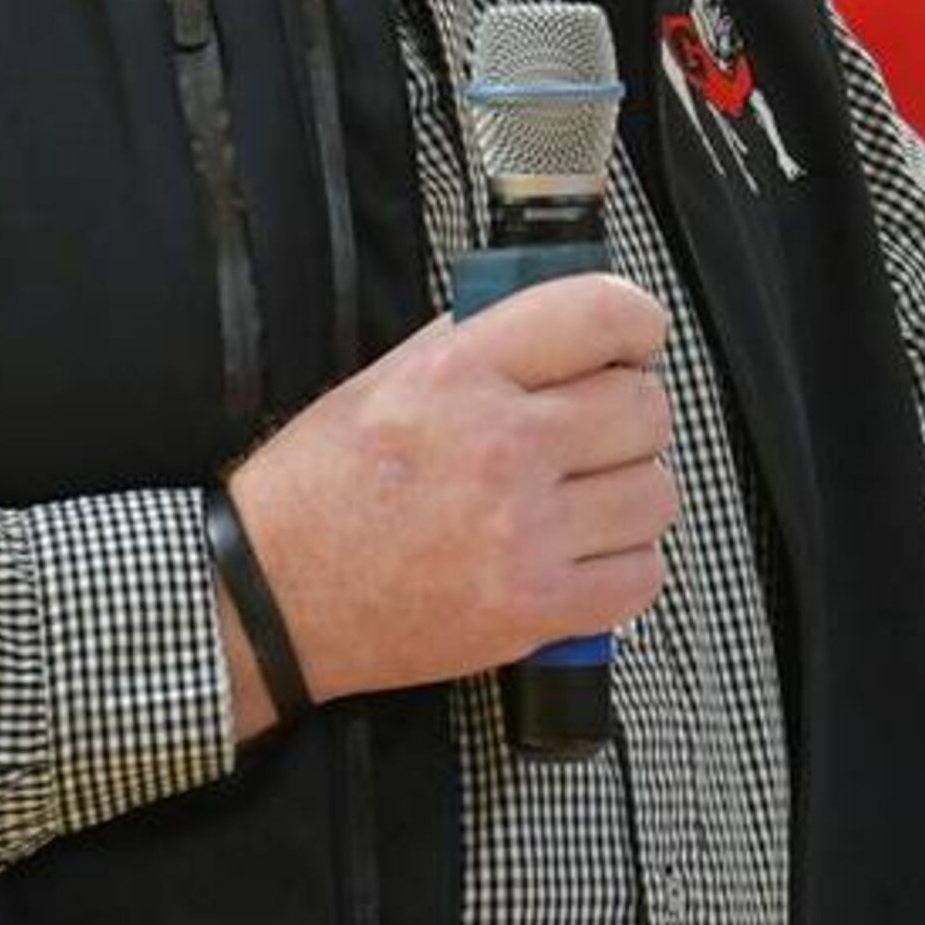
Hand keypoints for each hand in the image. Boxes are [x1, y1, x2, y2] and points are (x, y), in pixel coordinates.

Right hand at [223, 274, 675, 717]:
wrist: (269, 597)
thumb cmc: (318, 489)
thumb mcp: (383, 380)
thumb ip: (473, 342)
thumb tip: (558, 324)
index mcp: (460, 373)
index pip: (602, 315)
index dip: (636, 325)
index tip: (631, 344)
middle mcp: (501, 447)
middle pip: (645, 408)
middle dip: (630, 414)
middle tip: (595, 431)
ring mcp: (522, 533)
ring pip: (655, 493)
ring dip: (630, 493)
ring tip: (585, 499)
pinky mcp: (532, 610)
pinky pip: (642, 577)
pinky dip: (624, 566)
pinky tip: (583, 555)